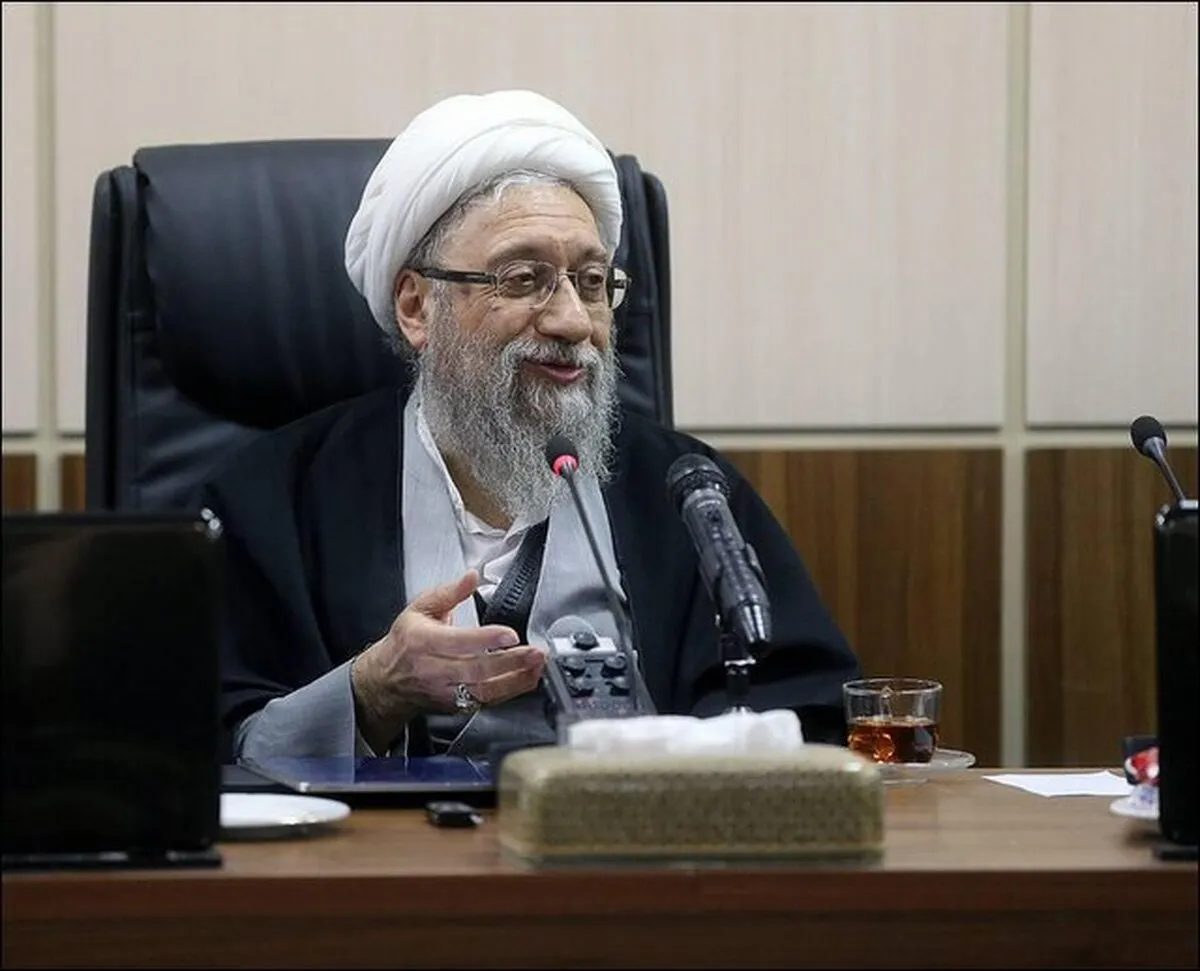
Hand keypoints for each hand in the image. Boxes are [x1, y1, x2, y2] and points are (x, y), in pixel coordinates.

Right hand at [350, 570, 545, 751]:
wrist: (386, 681)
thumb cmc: (405, 643)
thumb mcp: (420, 609)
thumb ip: (449, 592)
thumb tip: (471, 576)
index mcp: (423, 642)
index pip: (458, 642)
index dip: (486, 639)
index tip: (510, 635)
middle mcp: (434, 670)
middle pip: (476, 670)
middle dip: (510, 662)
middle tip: (536, 653)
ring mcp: (445, 692)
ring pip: (484, 691)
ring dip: (516, 680)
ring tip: (537, 666)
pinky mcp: (456, 706)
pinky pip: (486, 702)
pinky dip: (510, 691)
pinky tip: (527, 678)